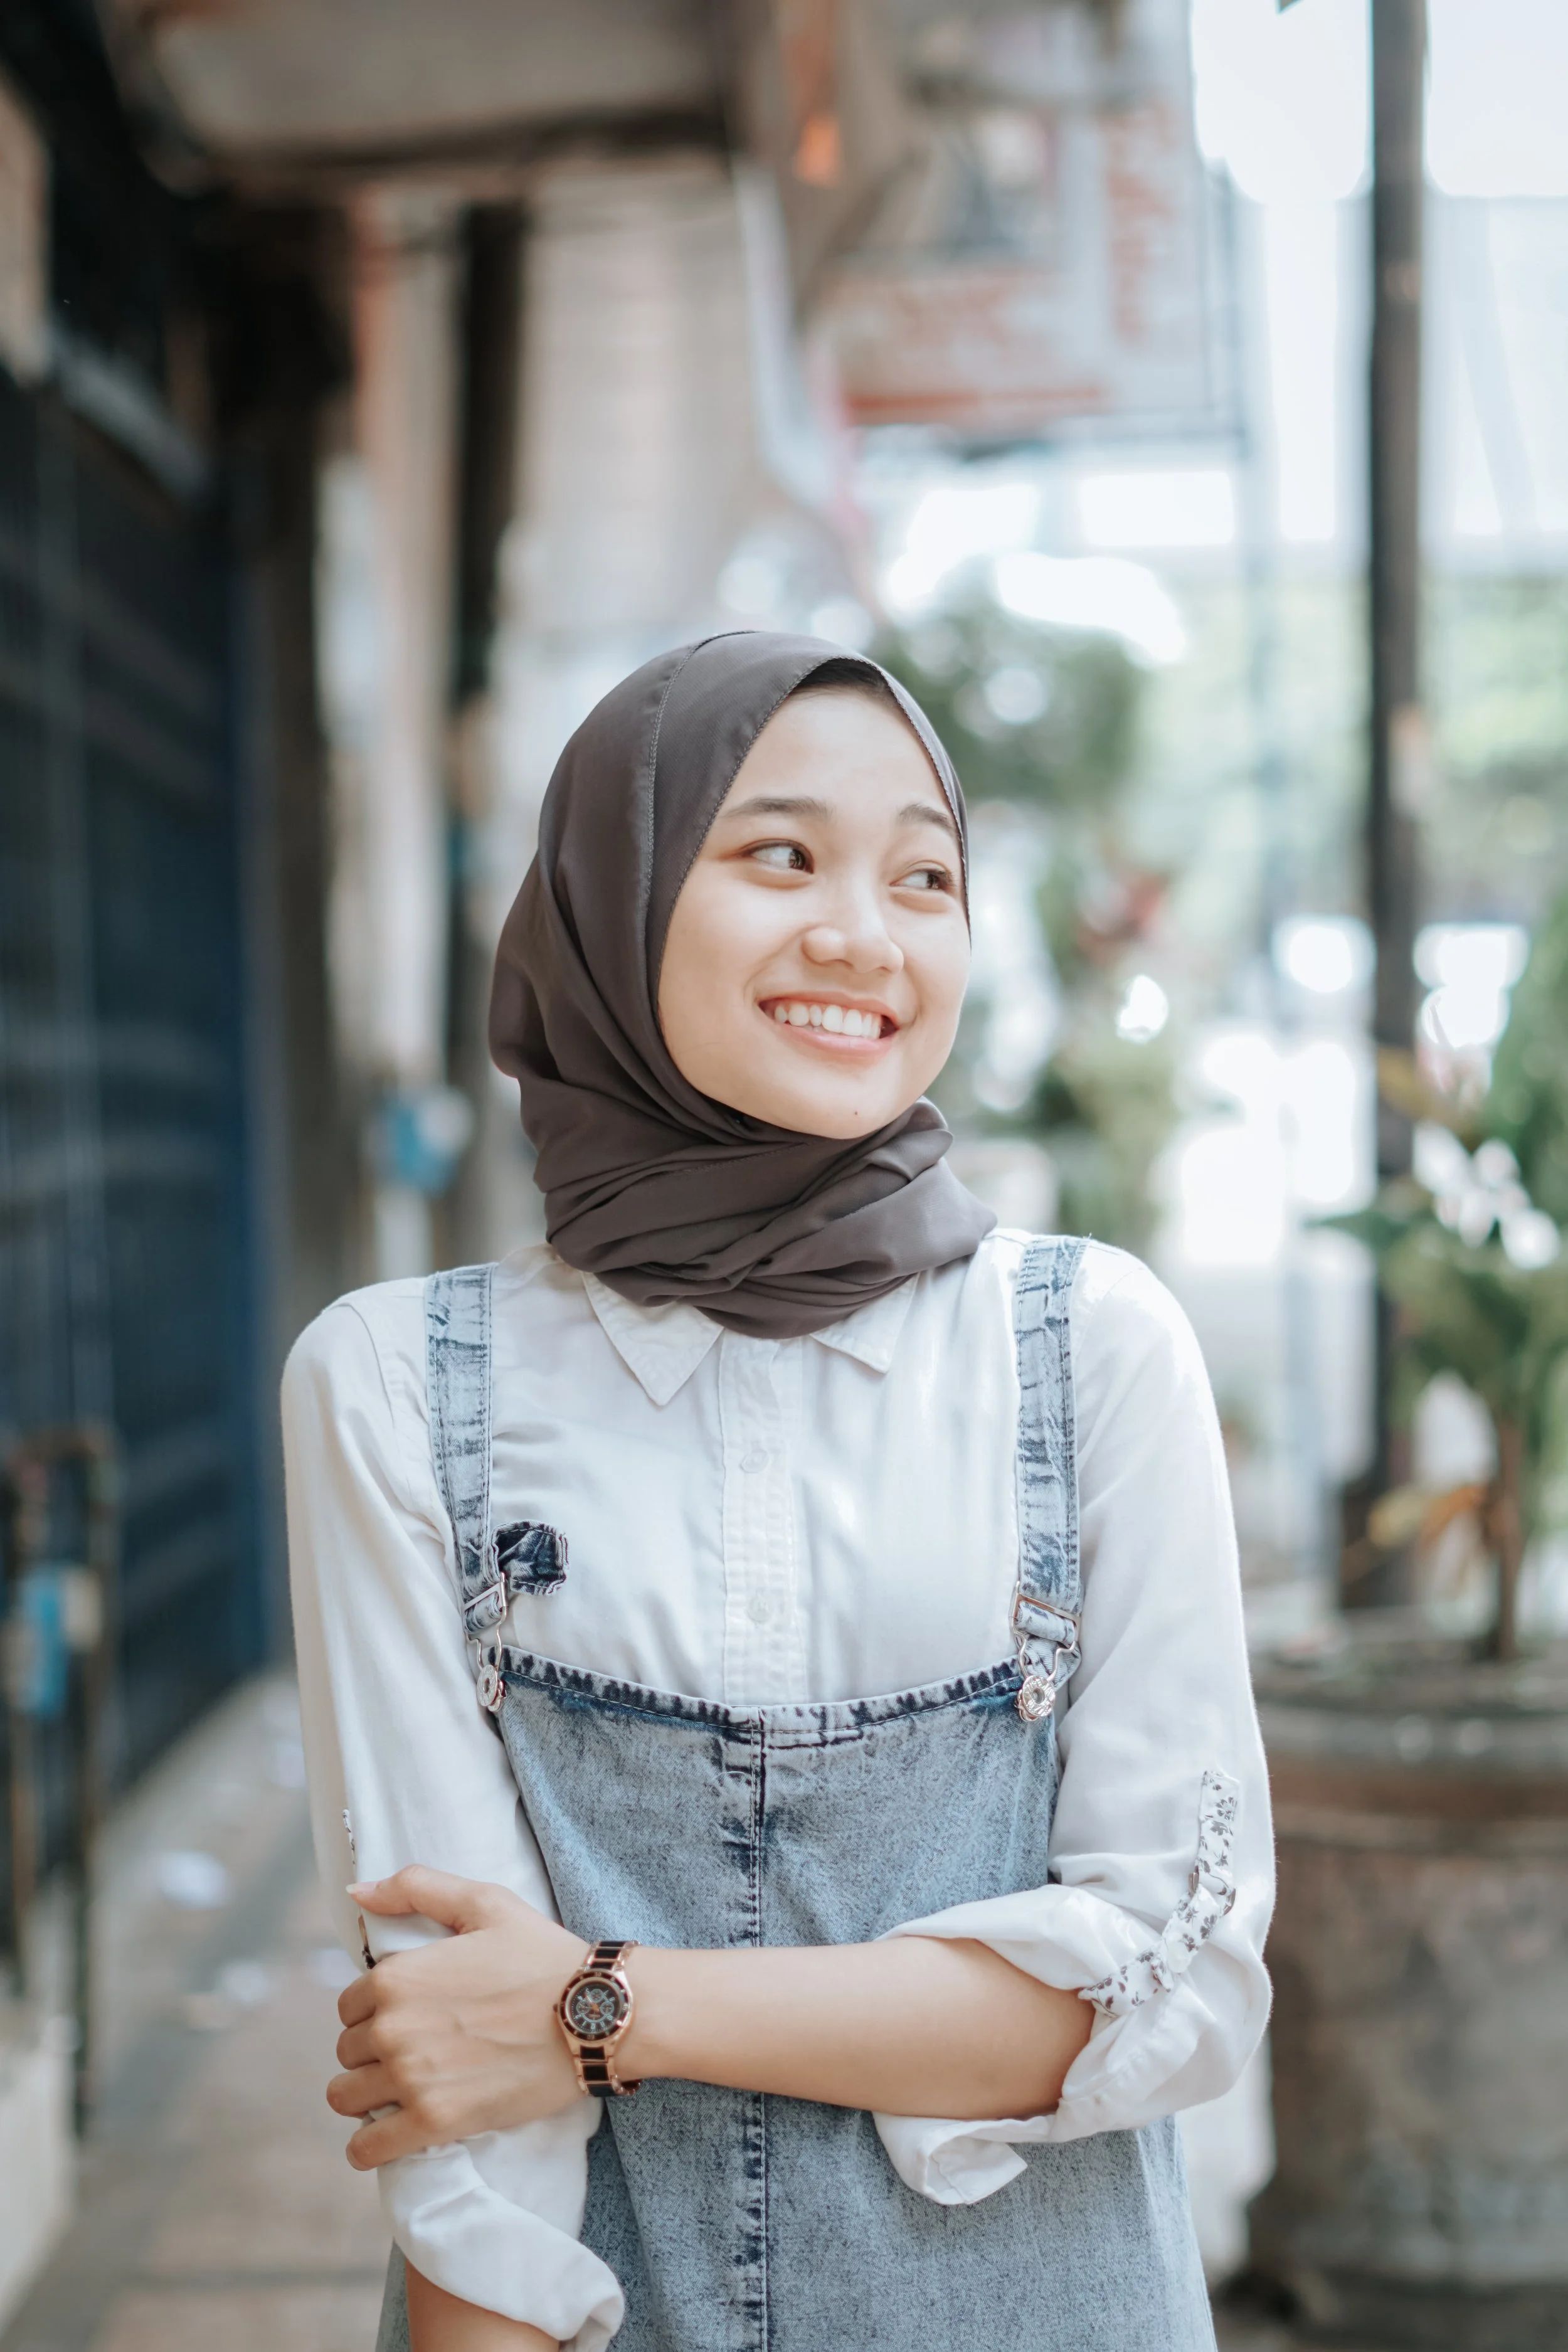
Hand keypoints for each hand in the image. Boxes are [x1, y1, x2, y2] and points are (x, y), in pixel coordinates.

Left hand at [328, 1867, 587, 2167]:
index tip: (407, 2015)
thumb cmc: (542, 1955)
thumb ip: (416, 1888)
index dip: (375, 2010)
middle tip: (415, 2051)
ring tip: (399, 2091)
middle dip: (373, 2051)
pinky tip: (385, 2136)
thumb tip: (356, 1891)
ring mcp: (412, 2079)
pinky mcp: (435, 2122)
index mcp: (398, 1976)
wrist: (594, 2014)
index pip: (350, 2005)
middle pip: (348, 2051)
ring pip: (345, 2097)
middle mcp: (394, 2028)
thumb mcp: (484, 1903)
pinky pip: (368, 2148)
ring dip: (365, 2096)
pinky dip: (368, 2147)